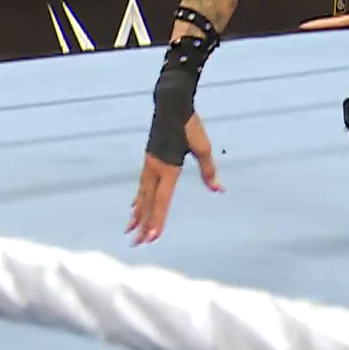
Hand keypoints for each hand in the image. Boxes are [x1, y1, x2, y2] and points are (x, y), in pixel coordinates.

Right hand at [126, 112, 221, 244]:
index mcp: (168, 169)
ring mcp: (149, 165)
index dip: (157, 221)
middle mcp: (155, 170)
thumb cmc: (190, 126)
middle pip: (148, 203)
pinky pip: (141, 186)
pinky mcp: (148, 160)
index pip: (162, 201)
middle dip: (143, 225)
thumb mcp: (203, 148)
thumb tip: (218, 189)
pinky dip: (137, 199)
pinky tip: (133, 207)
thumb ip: (208, 171)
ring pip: (141, 196)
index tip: (151, 237)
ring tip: (130, 231)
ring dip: (137, 215)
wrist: (171, 105)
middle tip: (137, 244)